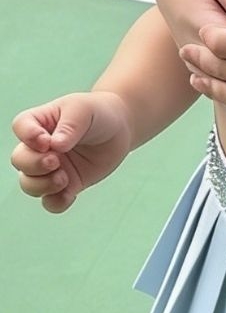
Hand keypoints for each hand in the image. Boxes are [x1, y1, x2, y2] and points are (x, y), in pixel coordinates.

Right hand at [10, 92, 132, 212]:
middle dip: (33, 165)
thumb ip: (69, 126)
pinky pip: (51, 201)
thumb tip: (56, 146)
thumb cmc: (97, 113)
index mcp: (41, 122)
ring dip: (42, 186)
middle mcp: (40, 147)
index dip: (28, 136)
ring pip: (29, 184)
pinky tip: (70, 194)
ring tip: (64, 178)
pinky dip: (56, 202)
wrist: (119, 130)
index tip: (46, 141)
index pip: (21, 126)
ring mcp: (51, 168)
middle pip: (19, 159)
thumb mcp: (84, 111)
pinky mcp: (66, 185)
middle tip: (55, 161)